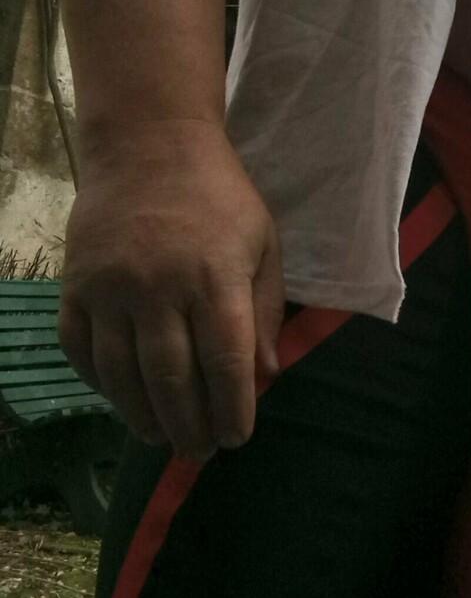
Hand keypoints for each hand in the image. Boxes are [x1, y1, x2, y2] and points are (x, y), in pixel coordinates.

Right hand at [57, 121, 286, 462]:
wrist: (149, 144)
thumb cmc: (219, 197)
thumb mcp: (262, 243)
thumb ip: (266, 310)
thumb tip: (267, 376)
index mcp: (214, 277)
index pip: (225, 362)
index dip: (232, 409)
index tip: (236, 438)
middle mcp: (159, 286)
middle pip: (171, 377)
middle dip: (188, 425)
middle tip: (199, 452)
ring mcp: (110, 287)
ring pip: (122, 373)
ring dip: (142, 415)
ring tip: (162, 437)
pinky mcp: (75, 285)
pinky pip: (81, 349)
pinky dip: (100, 383)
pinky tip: (121, 399)